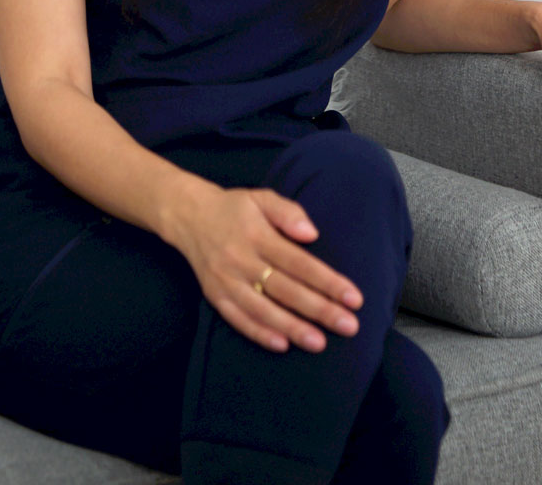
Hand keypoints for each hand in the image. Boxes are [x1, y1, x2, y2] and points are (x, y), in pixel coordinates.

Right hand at [164, 179, 363, 353]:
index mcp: (257, 235)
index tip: (353, 298)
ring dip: (292, 328)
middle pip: (285, 289)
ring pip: (263, 309)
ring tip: (320, 342)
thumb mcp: (262, 198)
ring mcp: (226, 280)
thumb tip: (311, 234)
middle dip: (319, 309)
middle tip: (349, 325)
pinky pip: (237, 319)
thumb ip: (288, 212)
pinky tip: (282, 344)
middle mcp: (241, 259)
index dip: (327, 281)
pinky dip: (259, 333)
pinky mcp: (214, 295)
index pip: (299, 262)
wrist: (188, 216)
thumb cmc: (234, 208)